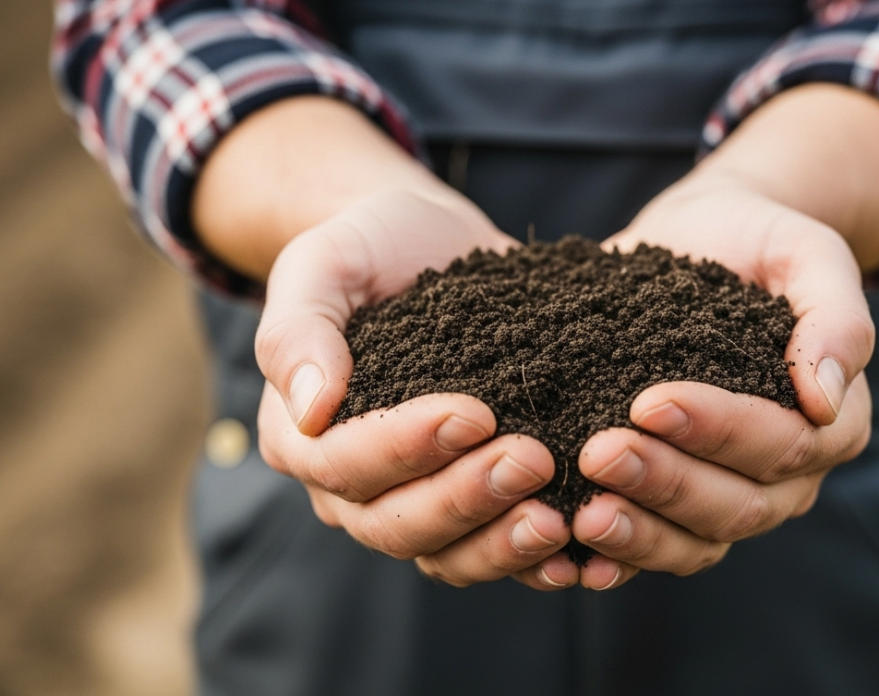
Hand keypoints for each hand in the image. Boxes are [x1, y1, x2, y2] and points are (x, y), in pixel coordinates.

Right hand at [254, 186, 575, 589]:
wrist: (428, 242)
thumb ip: (299, 330)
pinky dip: (533, 560)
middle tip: (533, 459)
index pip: (344, 463)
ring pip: (446, 554)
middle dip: (467, 498)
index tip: (475, 414)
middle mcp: (350, 486)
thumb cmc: (368, 248)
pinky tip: (579, 548)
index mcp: (301, 435)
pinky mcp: (471, 505)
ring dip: (503, 542)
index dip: (407, 447)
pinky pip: (493, 553)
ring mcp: (412, 502)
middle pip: (396, 524)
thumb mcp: (324, 263)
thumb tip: (311, 408)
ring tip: (562, 517)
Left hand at [542, 179, 875, 589]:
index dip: (718, 431)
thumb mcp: (807, 252)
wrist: (704, 235)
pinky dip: (616, 559)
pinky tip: (572, 556)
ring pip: (696, 541)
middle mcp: (787, 474)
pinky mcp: (674, 501)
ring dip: (638, 532)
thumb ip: (835, 317)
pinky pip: (654, 548)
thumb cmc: (760, 239)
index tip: (648, 402)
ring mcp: (729, 494)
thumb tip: (824, 400)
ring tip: (582, 512)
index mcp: (832, 421)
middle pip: (736, 505)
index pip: (782, 444)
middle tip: (598, 453)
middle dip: (665, 483)